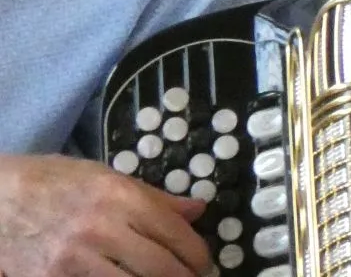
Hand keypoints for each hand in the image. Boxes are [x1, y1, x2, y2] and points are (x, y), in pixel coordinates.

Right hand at [0, 153, 208, 276]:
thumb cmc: (54, 182)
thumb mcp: (106, 177)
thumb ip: (155, 197)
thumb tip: (197, 210)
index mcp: (120, 197)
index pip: (175, 233)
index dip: (197, 254)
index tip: (204, 262)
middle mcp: (102, 229)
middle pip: (161, 267)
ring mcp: (75, 260)